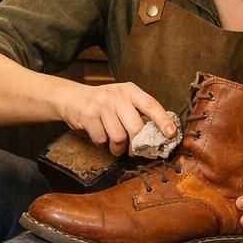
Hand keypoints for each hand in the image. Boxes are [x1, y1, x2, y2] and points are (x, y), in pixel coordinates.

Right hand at [56, 81, 176, 156]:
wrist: (71, 98)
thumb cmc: (103, 103)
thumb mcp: (122, 100)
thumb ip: (138, 113)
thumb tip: (159, 136)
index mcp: (130, 91)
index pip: (151, 105)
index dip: (162, 120)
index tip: (171, 134)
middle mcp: (117, 95)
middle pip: (136, 127)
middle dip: (137, 144)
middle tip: (134, 151)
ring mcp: (102, 104)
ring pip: (118, 137)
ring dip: (117, 148)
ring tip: (114, 145)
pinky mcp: (88, 115)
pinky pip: (101, 139)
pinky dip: (101, 143)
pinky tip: (99, 135)